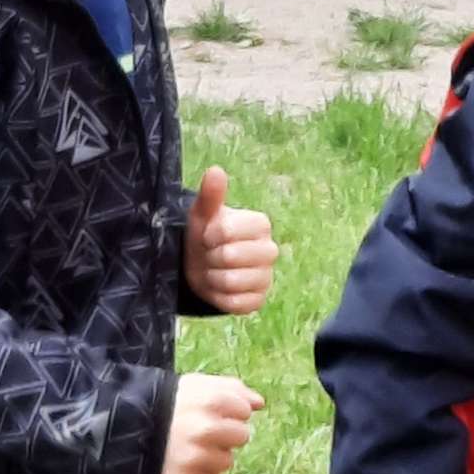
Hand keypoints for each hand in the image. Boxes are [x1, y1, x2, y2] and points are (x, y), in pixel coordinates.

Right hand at [161, 373, 263, 473]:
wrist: (126, 429)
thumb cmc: (171, 404)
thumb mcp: (198, 385)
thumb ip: (233, 389)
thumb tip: (259, 403)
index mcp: (209, 401)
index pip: (244, 410)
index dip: (232, 410)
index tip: (213, 410)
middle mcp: (202, 430)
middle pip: (242, 437)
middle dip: (227, 434)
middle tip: (204, 430)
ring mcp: (192, 457)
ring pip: (227, 462)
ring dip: (214, 455)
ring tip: (191, 446)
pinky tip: (185, 462)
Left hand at [184, 166, 278, 315]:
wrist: (202, 265)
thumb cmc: (205, 235)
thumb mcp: (203, 214)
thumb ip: (211, 195)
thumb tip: (216, 171)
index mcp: (261, 225)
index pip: (228, 232)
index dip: (209, 236)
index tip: (206, 236)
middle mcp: (270, 250)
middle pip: (230, 257)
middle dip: (209, 257)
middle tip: (209, 254)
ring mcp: (267, 277)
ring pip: (230, 282)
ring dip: (211, 278)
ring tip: (212, 271)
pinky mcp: (259, 300)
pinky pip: (234, 303)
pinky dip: (218, 297)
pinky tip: (218, 288)